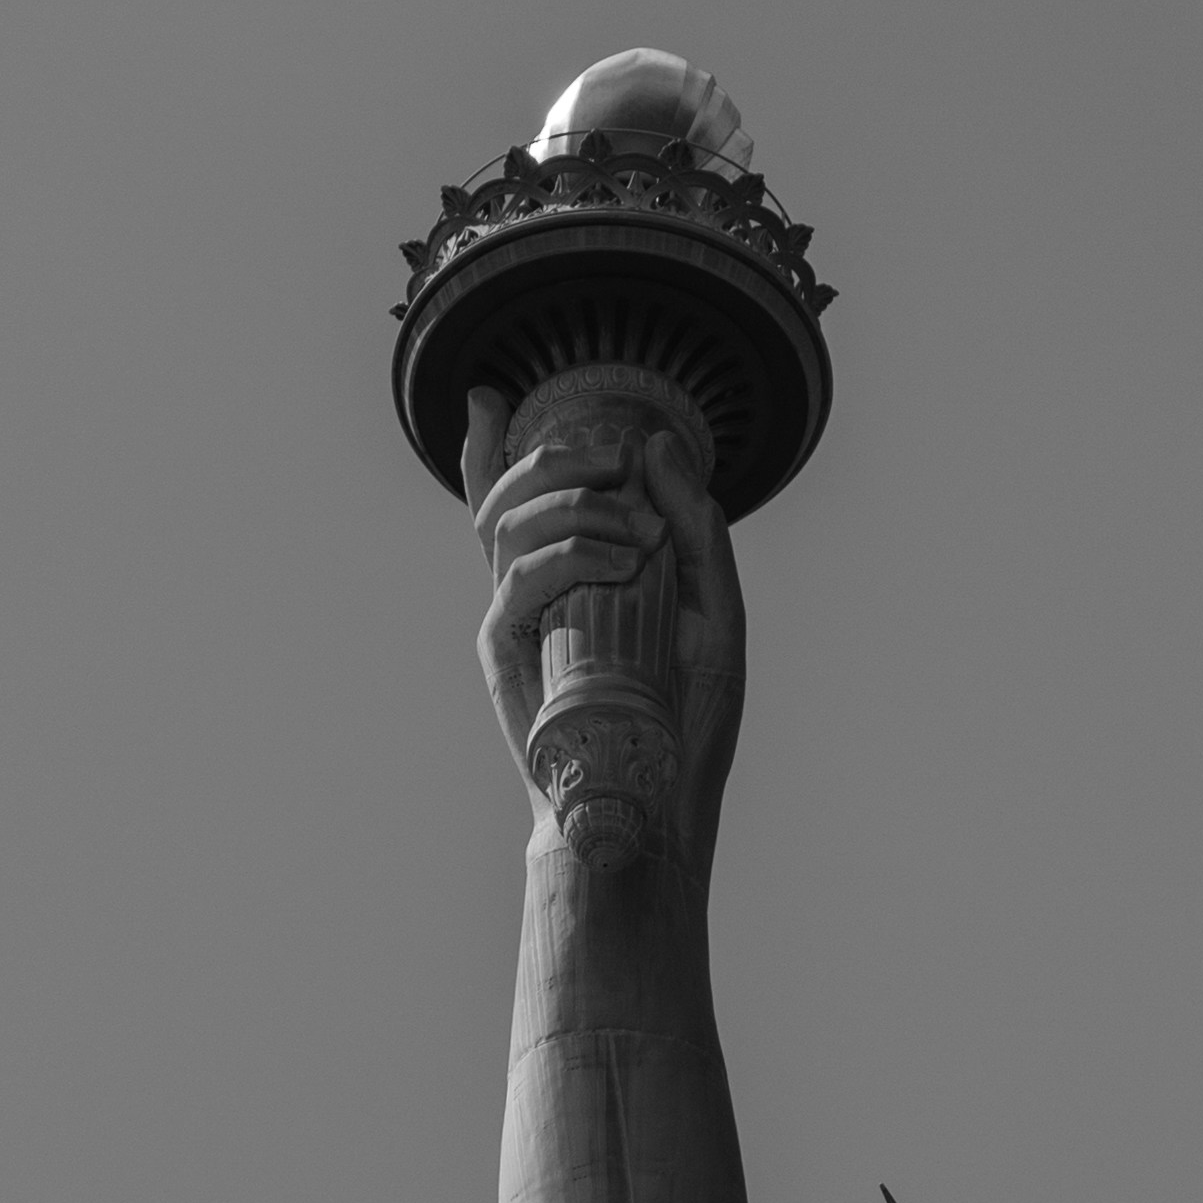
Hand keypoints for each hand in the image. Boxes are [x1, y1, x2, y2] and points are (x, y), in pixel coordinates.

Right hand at [465, 390, 745, 877]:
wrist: (657, 806)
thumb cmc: (684, 722)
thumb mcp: (716, 614)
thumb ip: (698, 530)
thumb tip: (658, 445)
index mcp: (572, 574)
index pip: (519, 499)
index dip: (487, 446)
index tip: (487, 397)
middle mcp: (535, 588)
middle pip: (510, 491)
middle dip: (558, 455)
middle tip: (615, 458)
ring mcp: (515, 616)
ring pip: (506, 522)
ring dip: (574, 504)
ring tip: (637, 530)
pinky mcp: (505, 649)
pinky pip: (516, 577)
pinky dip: (568, 553)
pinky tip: (616, 560)